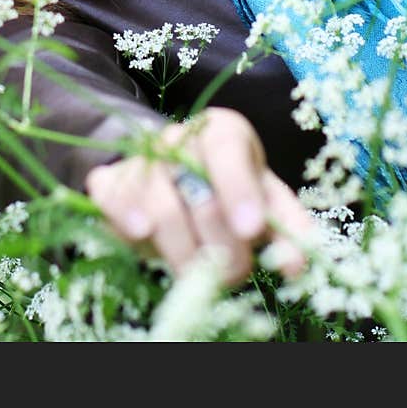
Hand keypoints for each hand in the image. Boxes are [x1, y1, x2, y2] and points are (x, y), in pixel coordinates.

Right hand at [84, 106, 315, 283]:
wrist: (174, 177)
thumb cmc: (230, 190)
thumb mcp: (266, 200)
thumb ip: (287, 227)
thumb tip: (297, 266)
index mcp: (222, 132)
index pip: (227, 149)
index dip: (238, 189)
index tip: (250, 230)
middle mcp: (178, 137)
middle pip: (196, 190)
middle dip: (220, 244)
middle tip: (235, 273)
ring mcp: (141, 157)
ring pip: (159, 206)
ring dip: (183, 252)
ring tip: (200, 275)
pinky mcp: (109, 180)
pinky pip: (112, 198)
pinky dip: (125, 218)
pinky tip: (142, 236)